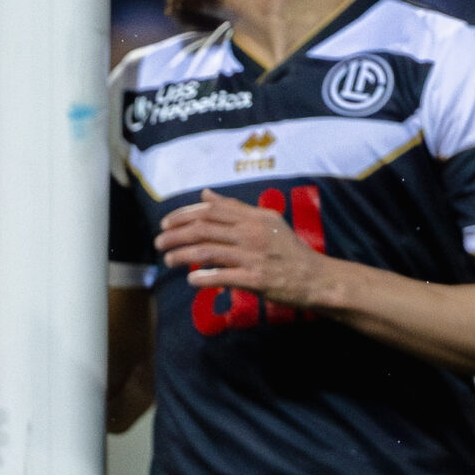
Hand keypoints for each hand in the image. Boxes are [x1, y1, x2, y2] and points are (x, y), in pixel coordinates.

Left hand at [155, 189, 335, 309]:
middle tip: (159, 242)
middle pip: (204, 229)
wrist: (315, 277)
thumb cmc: (288, 250)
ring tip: (168, 260)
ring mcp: (254, 257)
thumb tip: (205, 195)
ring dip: (182, 255)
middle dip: (176, 235)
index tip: (165, 223)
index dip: (183, 215)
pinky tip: (191, 280)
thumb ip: (235, 208)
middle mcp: (252, 233)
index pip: (210, 211)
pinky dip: (203, 278)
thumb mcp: (266, 221)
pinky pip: (223, 276)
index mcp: (253, 217)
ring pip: (208, 251)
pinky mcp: (256, 280)